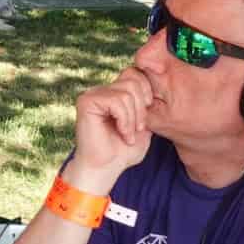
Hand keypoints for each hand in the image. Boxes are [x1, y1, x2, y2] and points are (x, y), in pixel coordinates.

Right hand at [66, 65, 157, 188]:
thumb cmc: (122, 151)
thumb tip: (157, 84)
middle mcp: (102, 90)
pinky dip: (124, 120)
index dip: (147, 93)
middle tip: (138, 129)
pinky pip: (116, 101)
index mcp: (114, 93)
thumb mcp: (144, 125)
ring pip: (127, 92)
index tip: (146, 119)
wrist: (105, 169)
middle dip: (142, 108)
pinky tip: (122, 133)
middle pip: (133, 80)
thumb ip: (147, 106)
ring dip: (133, 118)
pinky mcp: (86, 102)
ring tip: (128, 134)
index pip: (135, 74)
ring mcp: (93, 94)